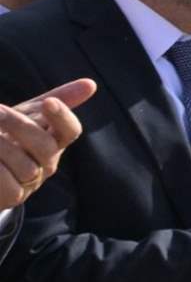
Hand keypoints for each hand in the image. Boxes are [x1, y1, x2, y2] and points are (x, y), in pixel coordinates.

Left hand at [0, 78, 95, 207]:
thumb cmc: (10, 137)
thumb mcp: (29, 115)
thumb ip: (58, 99)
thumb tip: (91, 84)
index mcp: (55, 141)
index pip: (70, 130)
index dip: (62, 117)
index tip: (48, 102)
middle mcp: (48, 162)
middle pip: (45, 145)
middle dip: (18, 126)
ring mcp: (32, 181)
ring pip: (25, 166)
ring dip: (1, 146)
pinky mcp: (14, 197)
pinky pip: (7, 181)